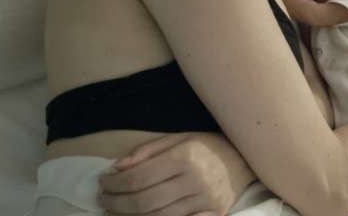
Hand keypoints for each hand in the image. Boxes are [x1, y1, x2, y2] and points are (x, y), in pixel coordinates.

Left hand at [99, 132, 254, 215]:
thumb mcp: (177, 138)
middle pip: (144, 202)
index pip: (139, 178)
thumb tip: (117, 169)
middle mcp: (196, 180)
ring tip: (114, 212)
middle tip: (103, 200)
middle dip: (116, 203)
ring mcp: (206, 202)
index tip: (103, 183)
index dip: (115, 184)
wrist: (243, 159)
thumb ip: (146, 152)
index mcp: (185, 157)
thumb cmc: (206, 146)